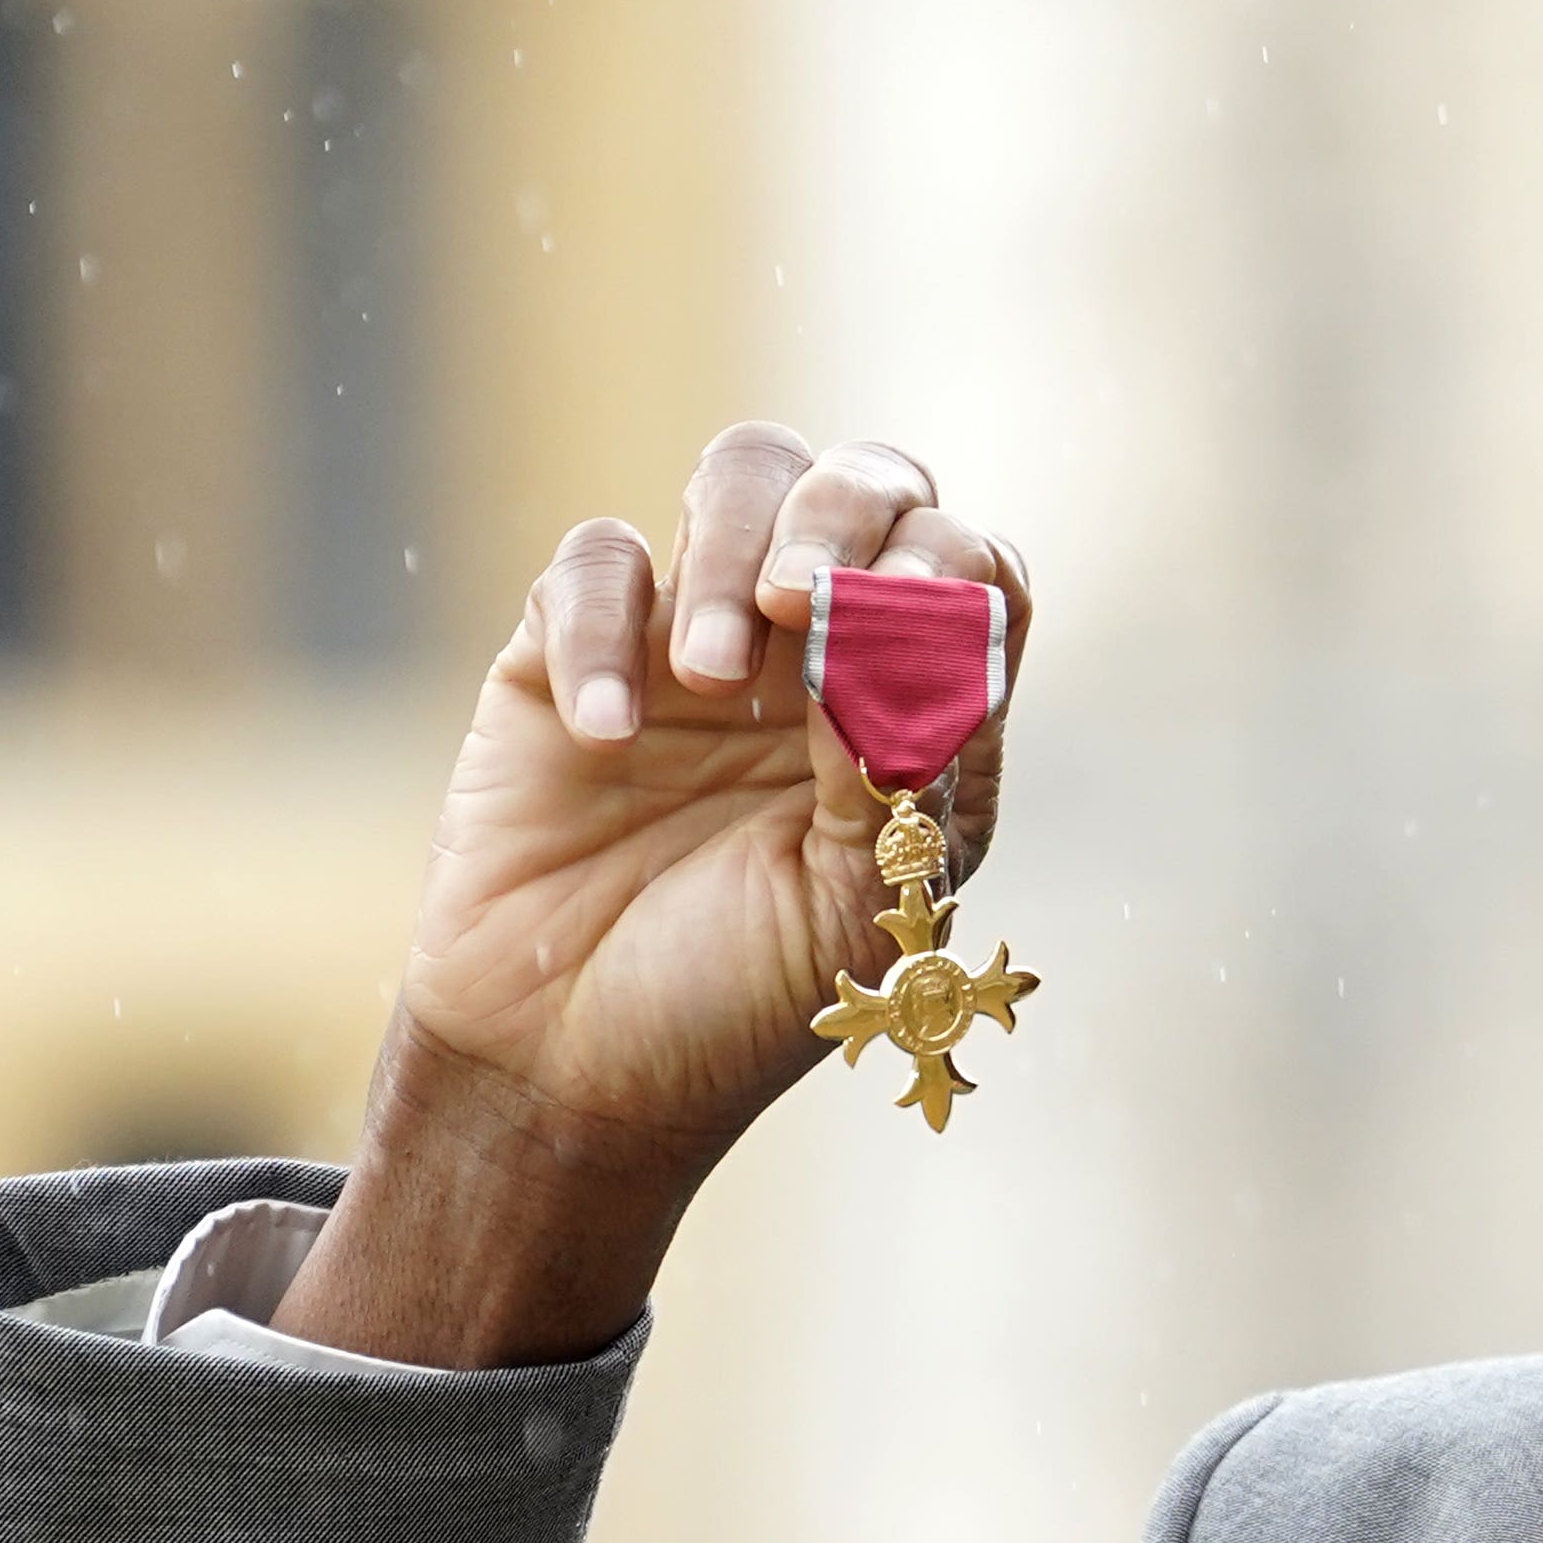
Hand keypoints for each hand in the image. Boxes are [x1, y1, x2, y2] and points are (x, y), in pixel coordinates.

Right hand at [280, 426, 1031, 1366]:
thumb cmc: (738, 1004)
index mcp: (920, 716)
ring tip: (708, 675)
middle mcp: (821, 655)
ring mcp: (698, 639)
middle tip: (798, 600)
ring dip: (733, 541)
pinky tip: (603, 739)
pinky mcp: (573, 648)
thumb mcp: (860, 913)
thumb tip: (902, 635)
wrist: (569, 1069)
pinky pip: (596, 560)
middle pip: (871, 482)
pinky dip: (601, 626)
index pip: (974, 574)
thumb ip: (900, 776)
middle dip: (845, 513)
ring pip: (744, 472)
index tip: (896, 631)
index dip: (950, 569)